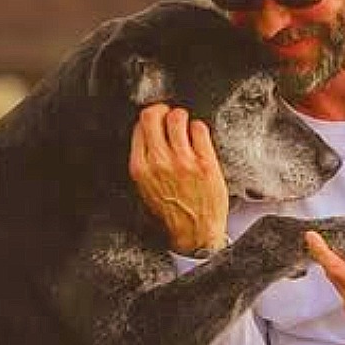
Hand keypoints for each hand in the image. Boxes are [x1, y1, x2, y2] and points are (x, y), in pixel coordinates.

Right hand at [129, 104, 228, 254]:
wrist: (195, 233)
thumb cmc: (171, 213)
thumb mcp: (146, 189)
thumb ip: (144, 162)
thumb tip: (147, 135)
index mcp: (141, 168)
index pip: (139, 126)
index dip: (149, 119)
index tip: (155, 120)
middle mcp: (160, 162)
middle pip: (154, 115)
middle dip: (162, 111)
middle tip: (169, 116)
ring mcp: (184, 161)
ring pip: (178, 117)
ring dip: (181, 117)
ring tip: (184, 125)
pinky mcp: (205, 162)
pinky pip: (199, 129)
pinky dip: (198, 128)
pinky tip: (197, 136)